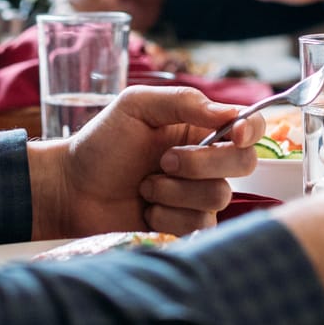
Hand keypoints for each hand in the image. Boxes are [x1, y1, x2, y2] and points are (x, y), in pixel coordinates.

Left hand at [31, 86, 264, 238]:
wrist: (72, 188)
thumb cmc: (101, 142)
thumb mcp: (136, 106)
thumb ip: (183, 102)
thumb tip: (229, 113)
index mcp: (199, 125)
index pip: (249, 125)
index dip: (251, 130)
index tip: (234, 135)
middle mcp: (206, 158)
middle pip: (243, 163)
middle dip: (203, 164)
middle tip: (163, 161)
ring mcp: (197, 192)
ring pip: (219, 196)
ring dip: (176, 191)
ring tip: (145, 185)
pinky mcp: (186, 222)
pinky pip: (200, 223)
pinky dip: (168, 216)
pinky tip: (145, 208)